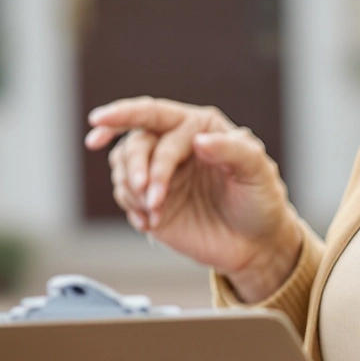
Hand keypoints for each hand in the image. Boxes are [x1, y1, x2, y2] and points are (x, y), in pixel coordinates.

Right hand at [84, 98, 300, 300]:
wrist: (256, 245)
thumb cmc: (261, 201)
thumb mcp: (259, 173)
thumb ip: (233, 150)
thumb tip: (198, 140)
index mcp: (197, 126)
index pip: (155, 116)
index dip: (124, 114)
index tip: (99, 122)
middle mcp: (174, 144)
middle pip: (136, 142)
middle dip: (136, 166)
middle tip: (148, 194)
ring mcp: (160, 173)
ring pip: (123, 166)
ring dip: (132, 189)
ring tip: (155, 212)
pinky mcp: (151, 201)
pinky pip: (125, 195)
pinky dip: (132, 208)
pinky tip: (150, 223)